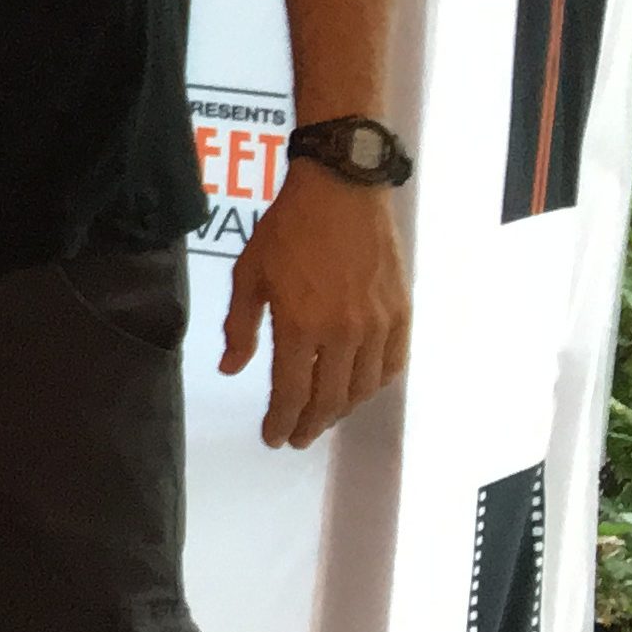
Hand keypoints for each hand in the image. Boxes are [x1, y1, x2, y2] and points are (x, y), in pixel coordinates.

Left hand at [223, 163, 410, 448]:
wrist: (341, 192)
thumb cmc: (286, 231)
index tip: (271, 438)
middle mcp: (342, 333)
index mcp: (299, 326)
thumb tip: (230, 369)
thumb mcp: (248, 275)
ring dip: (341, 411)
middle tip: (296, 438)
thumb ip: (239, 327)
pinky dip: (375, 385)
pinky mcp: (401, 313)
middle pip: (328, 399)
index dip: (280, 421)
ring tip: (323, 419)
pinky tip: (360, 390)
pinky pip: (392, 364)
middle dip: (309, 425)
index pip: (291, 392)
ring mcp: (377, 325)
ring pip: (362, 388)